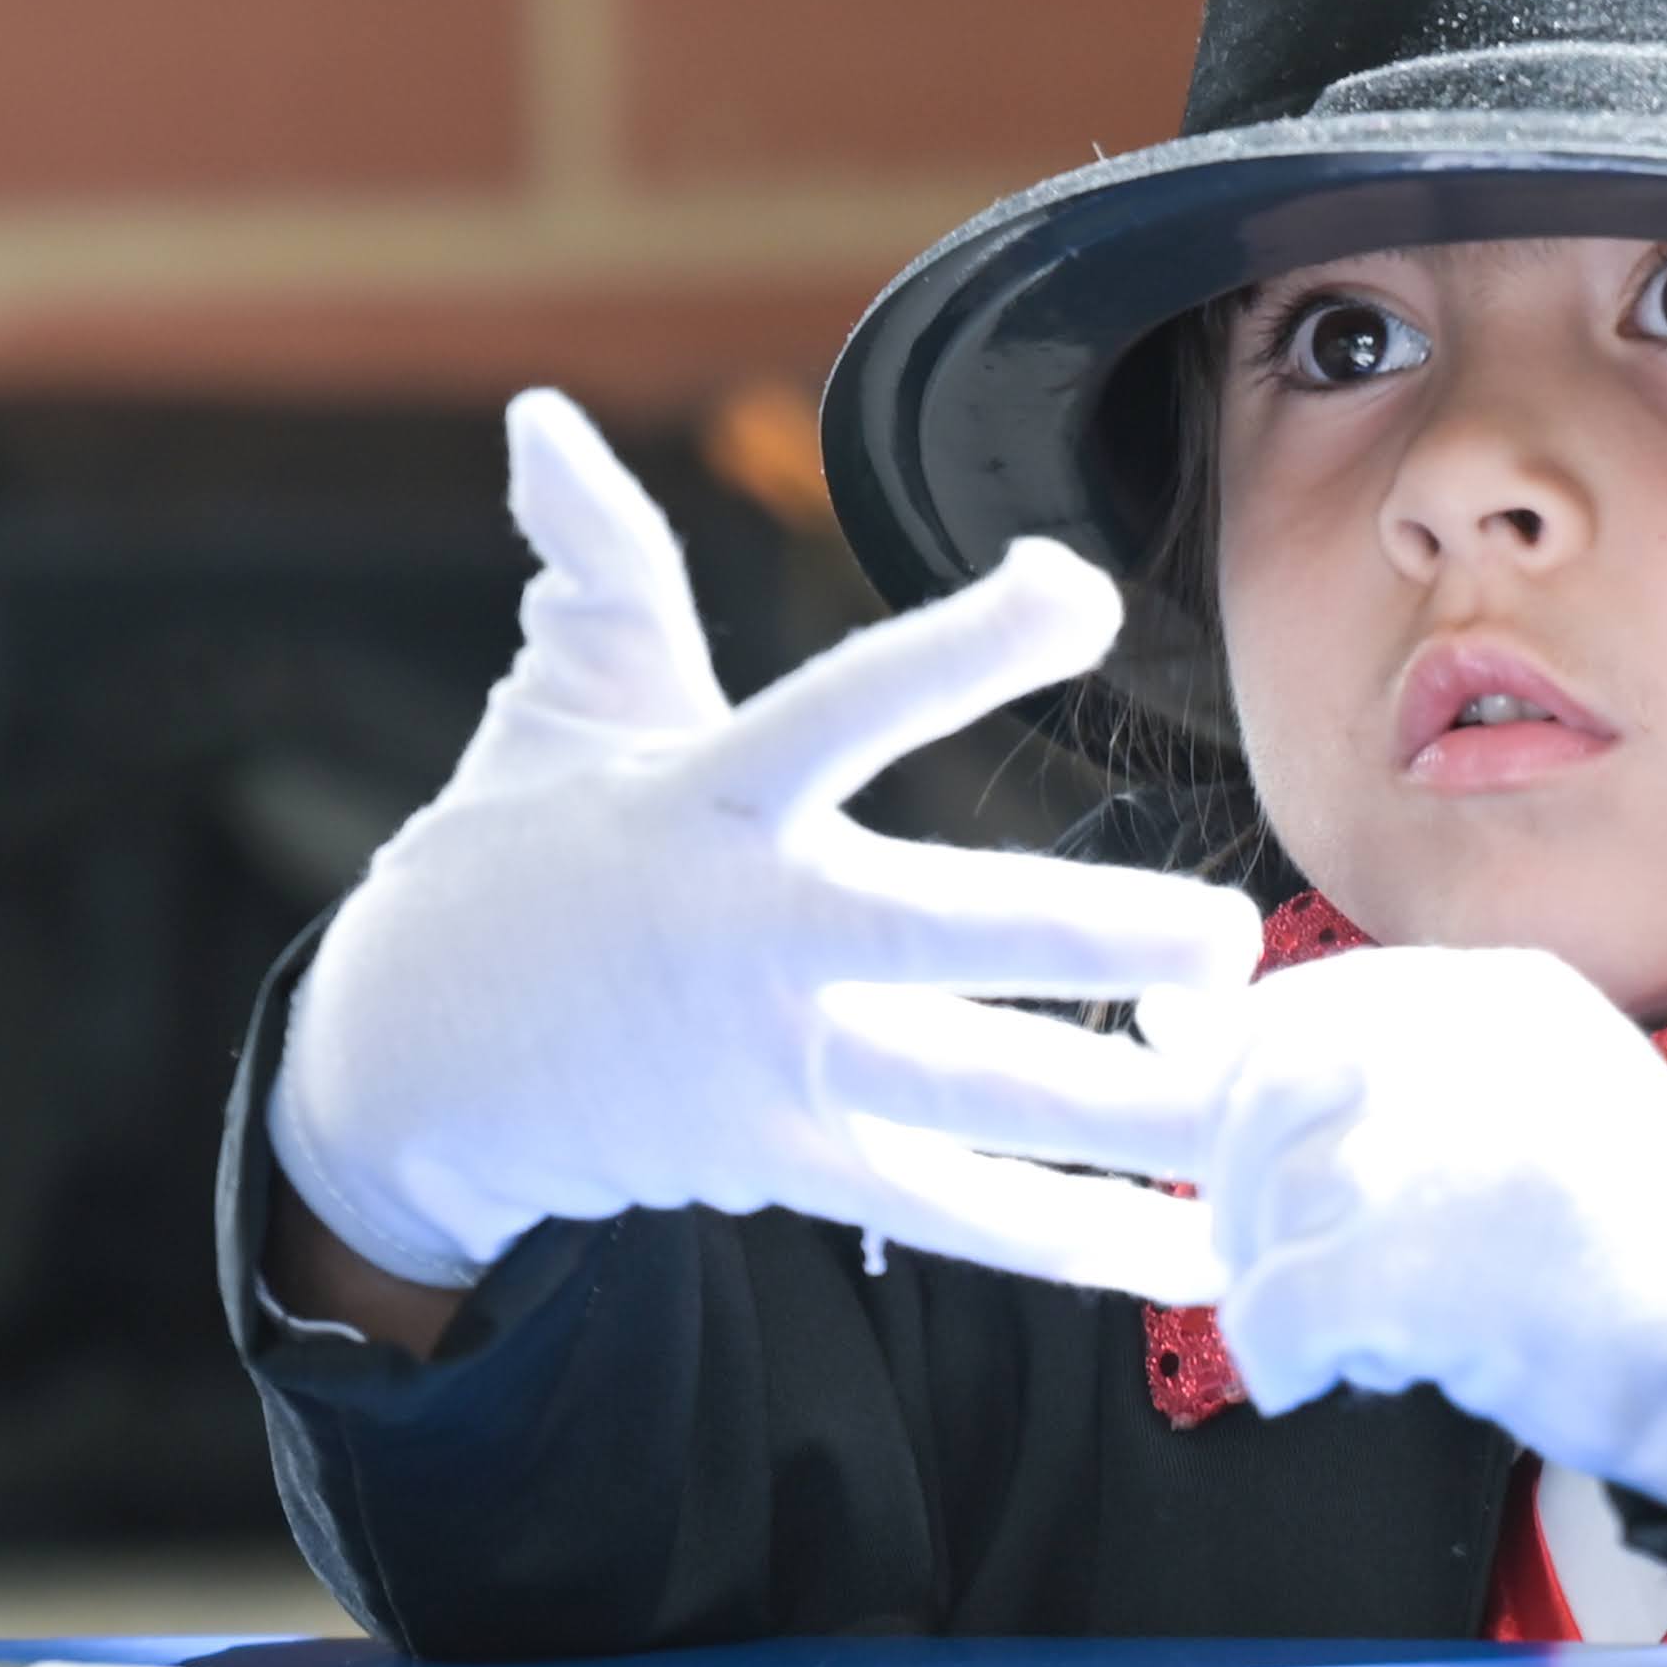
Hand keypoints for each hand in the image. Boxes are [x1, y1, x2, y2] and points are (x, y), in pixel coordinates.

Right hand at [268, 391, 1253, 1302]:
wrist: (402, 1065)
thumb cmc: (509, 856)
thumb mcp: (555, 695)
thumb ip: (592, 556)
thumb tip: (536, 415)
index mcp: (710, 795)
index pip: (843, 707)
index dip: (956, 650)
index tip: (1074, 588)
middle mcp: (752, 933)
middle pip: (939, 936)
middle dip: (1086, 940)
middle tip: (1227, 935)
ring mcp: (770, 1060)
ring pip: (971, 1093)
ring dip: (1126, 1110)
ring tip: (1265, 1117)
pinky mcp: (783, 1158)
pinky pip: (946, 1206)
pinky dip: (1069, 1235)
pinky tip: (1192, 1252)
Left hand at [1142, 946, 1666, 1507]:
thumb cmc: (1622, 1236)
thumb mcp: (1501, 1100)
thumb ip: (1340, 1052)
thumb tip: (1159, 1019)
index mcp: (1489, 995)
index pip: (1298, 1009)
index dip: (1261, 1101)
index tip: (1287, 1162)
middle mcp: (1458, 1046)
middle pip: (1258, 1107)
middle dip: (1259, 1200)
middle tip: (1323, 1262)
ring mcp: (1433, 1151)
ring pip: (1259, 1214)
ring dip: (1292, 1285)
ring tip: (1383, 1319)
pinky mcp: (1410, 1267)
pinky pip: (1272, 1313)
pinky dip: (1289, 1360)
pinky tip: (1352, 1371)